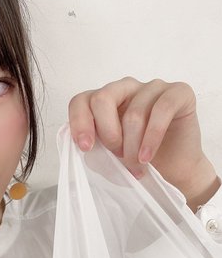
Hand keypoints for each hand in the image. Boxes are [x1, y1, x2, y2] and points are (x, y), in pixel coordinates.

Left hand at [68, 76, 220, 209]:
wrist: (174, 171)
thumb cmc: (138, 160)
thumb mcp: (108, 154)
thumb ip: (95, 144)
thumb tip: (81, 143)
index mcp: (105, 100)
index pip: (81, 100)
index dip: (79, 122)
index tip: (86, 147)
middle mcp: (127, 88)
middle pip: (103, 98)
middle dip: (108, 134)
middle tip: (117, 155)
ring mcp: (153, 87)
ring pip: (133, 112)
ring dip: (132, 146)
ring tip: (136, 165)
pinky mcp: (179, 92)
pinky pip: (161, 110)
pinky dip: (152, 138)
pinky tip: (146, 157)